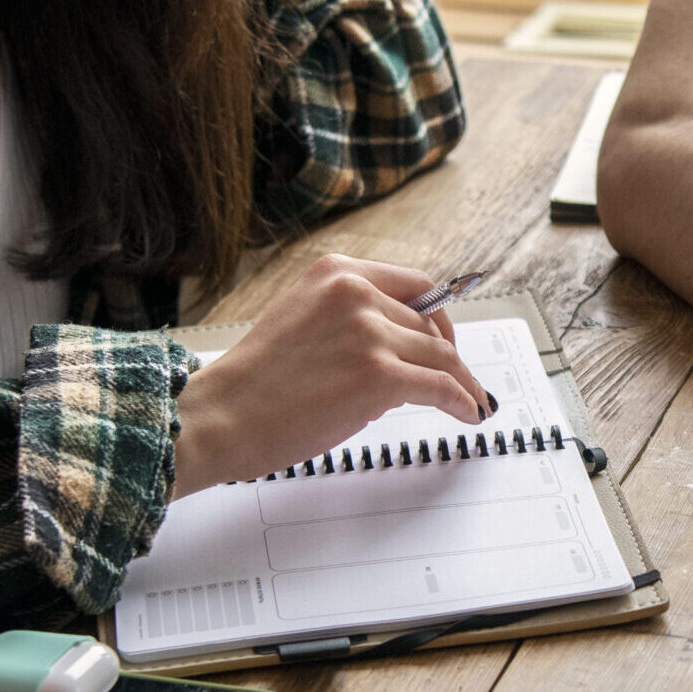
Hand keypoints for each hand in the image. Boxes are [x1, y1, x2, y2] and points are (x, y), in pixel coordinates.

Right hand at [172, 255, 490, 496]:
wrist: (220, 417)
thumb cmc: (253, 384)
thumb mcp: (303, 323)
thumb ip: (350, 323)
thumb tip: (401, 352)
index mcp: (336, 274)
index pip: (413, 283)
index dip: (438, 314)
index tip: (446, 337)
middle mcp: (355, 294)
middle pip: (429, 323)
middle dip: (447, 355)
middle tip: (459, 378)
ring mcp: (369, 334)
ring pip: (440, 356)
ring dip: (462, 382)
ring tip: (472, 401)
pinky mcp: (379, 376)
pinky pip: (442, 387)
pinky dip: (463, 401)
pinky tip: (468, 413)